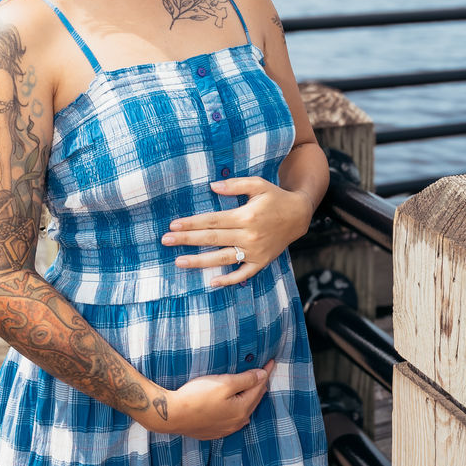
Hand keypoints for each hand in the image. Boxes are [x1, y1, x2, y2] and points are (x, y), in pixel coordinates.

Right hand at [147, 359, 275, 437]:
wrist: (173, 415)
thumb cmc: (197, 396)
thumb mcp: (224, 383)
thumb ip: (246, 379)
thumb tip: (263, 375)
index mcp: (242, 409)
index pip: (259, 387)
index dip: (266, 372)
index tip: (272, 361)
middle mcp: (237, 422)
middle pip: (254, 400)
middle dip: (260, 385)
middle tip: (265, 372)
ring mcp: (225, 428)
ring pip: (244, 410)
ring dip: (249, 398)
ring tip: (253, 387)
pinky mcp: (214, 431)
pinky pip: (233, 418)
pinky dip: (238, 408)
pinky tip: (236, 405)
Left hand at [161, 177, 313, 286]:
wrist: (299, 215)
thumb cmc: (275, 197)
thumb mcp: (258, 184)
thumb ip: (235, 185)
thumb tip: (212, 186)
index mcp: (246, 216)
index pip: (212, 221)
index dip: (192, 223)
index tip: (173, 225)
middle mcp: (249, 236)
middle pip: (212, 239)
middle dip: (187, 240)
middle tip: (166, 240)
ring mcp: (255, 252)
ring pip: (223, 258)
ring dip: (200, 261)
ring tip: (179, 261)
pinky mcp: (261, 262)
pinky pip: (243, 274)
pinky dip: (229, 280)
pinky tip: (212, 281)